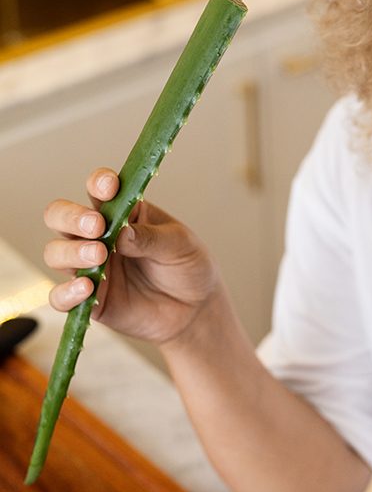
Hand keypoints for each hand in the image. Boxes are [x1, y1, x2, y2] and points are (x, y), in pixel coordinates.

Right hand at [43, 167, 223, 343]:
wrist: (196, 307)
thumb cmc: (188, 266)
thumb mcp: (180, 245)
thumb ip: (151, 237)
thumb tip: (122, 233)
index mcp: (123, 213)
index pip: (98, 190)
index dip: (98, 183)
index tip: (109, 187)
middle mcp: (99, 236)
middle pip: (61, 217)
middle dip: (72, 217)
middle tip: (97, 227)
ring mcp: (90, 268)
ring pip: (56, 253)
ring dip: (72, 252)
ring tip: (100, 255)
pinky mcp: (90, 299)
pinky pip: (61, 297)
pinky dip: (67, 292)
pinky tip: (87, 289)